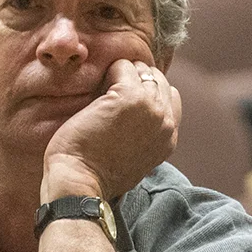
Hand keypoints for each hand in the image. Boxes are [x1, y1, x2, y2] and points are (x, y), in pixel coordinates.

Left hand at [42, 60, 179, 203]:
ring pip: (142, 69)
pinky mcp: (129, 97)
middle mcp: (165, 122)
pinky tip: (95, 97)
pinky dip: (107, 74)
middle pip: (158, 79)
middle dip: (134, 80)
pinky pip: (122, 67)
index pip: (170, 97)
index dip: (147, 92)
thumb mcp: (133, 157)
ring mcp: (151, 107)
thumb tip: (135, 114)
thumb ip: (144, 134)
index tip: (123, 103)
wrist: (81, 184)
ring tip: (101, 99)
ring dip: (120, 76)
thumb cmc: (95, 174)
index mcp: (169, 139)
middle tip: (108, 98)